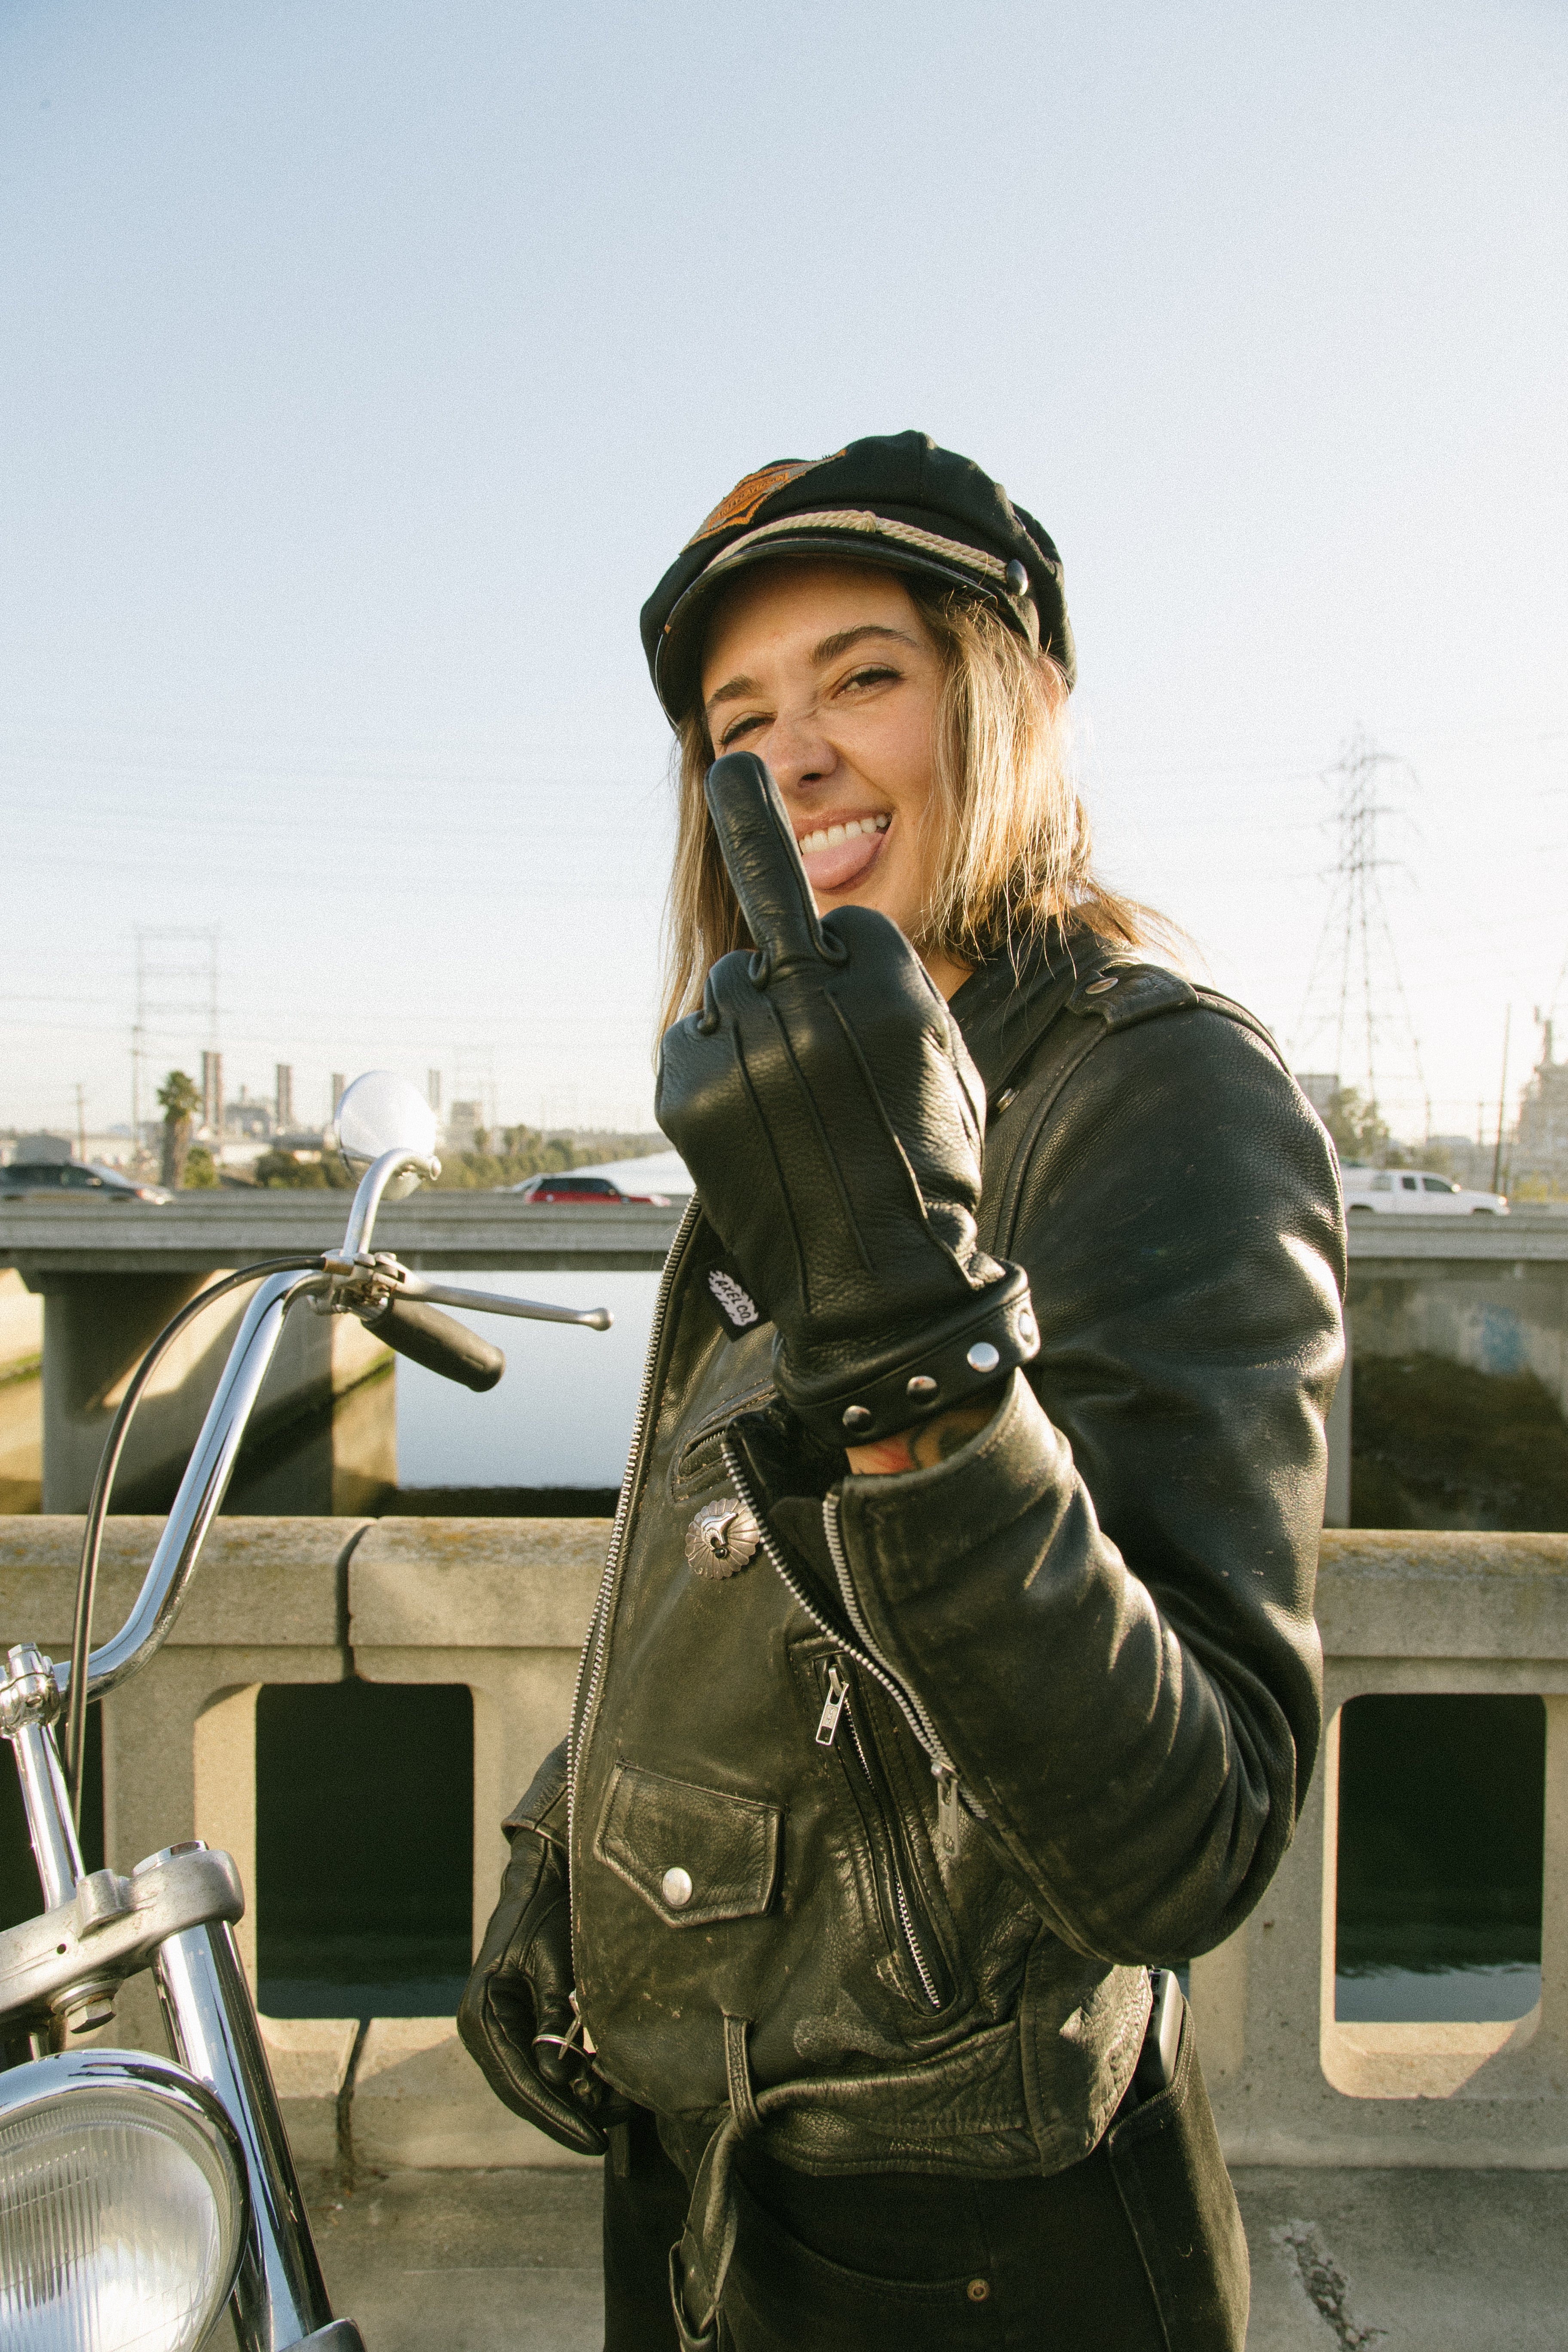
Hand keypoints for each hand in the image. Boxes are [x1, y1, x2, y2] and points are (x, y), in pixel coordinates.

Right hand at [458, 1759, 630, 2156]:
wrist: (549, 1870)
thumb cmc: (553, 1905)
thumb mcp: (556, 1958)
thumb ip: (555, 2015)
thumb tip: (559, 2074)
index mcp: (485, 2010)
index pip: (518, 2080)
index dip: (555, 2115)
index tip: (593, 2138)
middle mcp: (488, 2023)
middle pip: (527, 2090)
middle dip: (570, 2111)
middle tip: (616, 2126)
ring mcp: (505, 2023)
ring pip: (538, 2080)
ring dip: (576, 2097)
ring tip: (620, 2105)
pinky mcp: (524, 2016)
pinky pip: (546, 2060)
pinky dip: (575, 2075)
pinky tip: (606, 2080)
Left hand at [655, 752, 1037, 1446]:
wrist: (876, 1286)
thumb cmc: (924, 1184)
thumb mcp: (952, 1074)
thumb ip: (901, 999)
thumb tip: (841, 942)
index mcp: (886, 994)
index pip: (848, 927)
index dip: (850, 968)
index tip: (850, 1005)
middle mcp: (807, 1009)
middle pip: (776, 951)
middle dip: (791, 992)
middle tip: (809, 1055)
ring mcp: (742, 1051)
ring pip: (726, 989)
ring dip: (746, 1024)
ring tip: (778, 1095)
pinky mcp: (688, 1095)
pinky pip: (686, 1042)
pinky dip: (708, 1069)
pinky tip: (743, 1118)